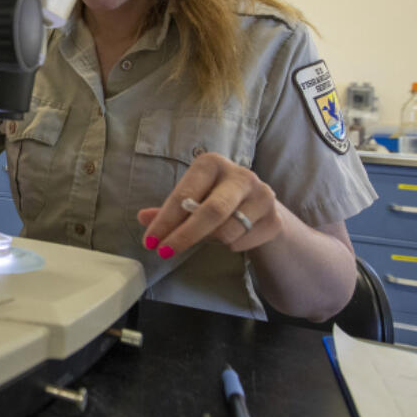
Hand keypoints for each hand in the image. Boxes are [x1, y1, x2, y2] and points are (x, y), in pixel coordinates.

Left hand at [136, 152, 282, 258]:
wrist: (260, 207)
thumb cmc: (216, 198)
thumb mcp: (191, 198)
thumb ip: (169, 209)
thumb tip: (142, 217)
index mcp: (212, 163)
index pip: (184, 195)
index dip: (165, 220)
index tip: (149, 241)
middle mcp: (240, 175)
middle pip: (211, 211)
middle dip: (184, 235)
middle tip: (164, 252)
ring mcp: (262, 196)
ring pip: (227, 231)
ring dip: (210, 240)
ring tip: (208, 234)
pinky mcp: (274, 219)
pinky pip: (242, 242)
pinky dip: (230, 245)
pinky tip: (232, 235)